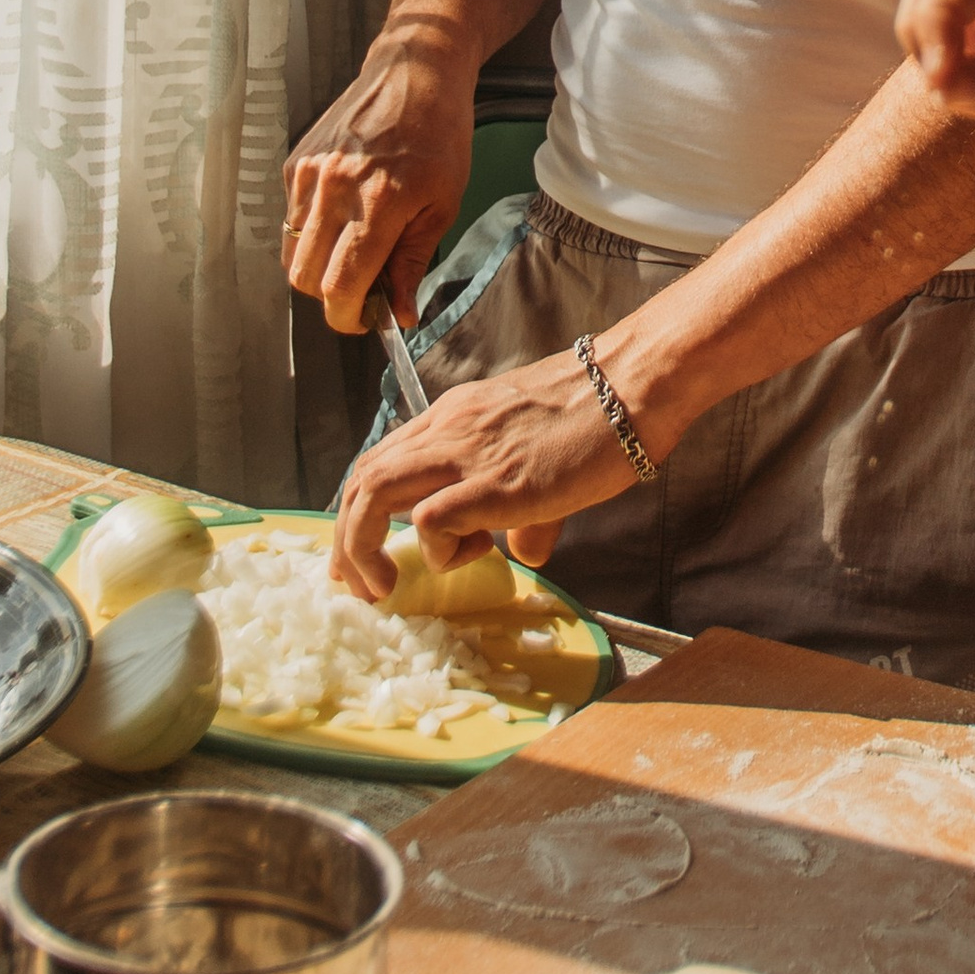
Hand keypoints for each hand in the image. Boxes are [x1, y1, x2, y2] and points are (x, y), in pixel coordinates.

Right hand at [283, 16, 476, 330]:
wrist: (414, 70)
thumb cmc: (440, 135)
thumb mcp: (442, 204)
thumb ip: (412, 262)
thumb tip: (398, 313)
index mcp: (376, 204)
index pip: (339, 286)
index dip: (347, 319)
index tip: (364, 321)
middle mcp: (332, 190)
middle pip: (303, 278)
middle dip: (330, 297)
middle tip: (363, 290)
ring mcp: (308, 173)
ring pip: (292, 251)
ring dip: (318, 266)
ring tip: (353, 250)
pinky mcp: (296, 162)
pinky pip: (292, 218)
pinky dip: (312, 232)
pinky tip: (344, 212)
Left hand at [328, 339, 666, 600]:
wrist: (629, 385)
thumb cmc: (596, 418)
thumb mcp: (539, 459)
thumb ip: (522, 509)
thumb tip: (525, 551)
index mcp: (452, 419)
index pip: (380, 460)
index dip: (356, 509)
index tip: (358, 553)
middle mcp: (446, 429)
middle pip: (361, 478)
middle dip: (345, 538)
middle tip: (355, 584)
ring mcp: (465, 454)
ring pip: (374, 493)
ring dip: (363, 548)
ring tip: (382, 588)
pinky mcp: (493, 483)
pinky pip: (430, 518)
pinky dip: (436, 548)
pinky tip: (473, 553)